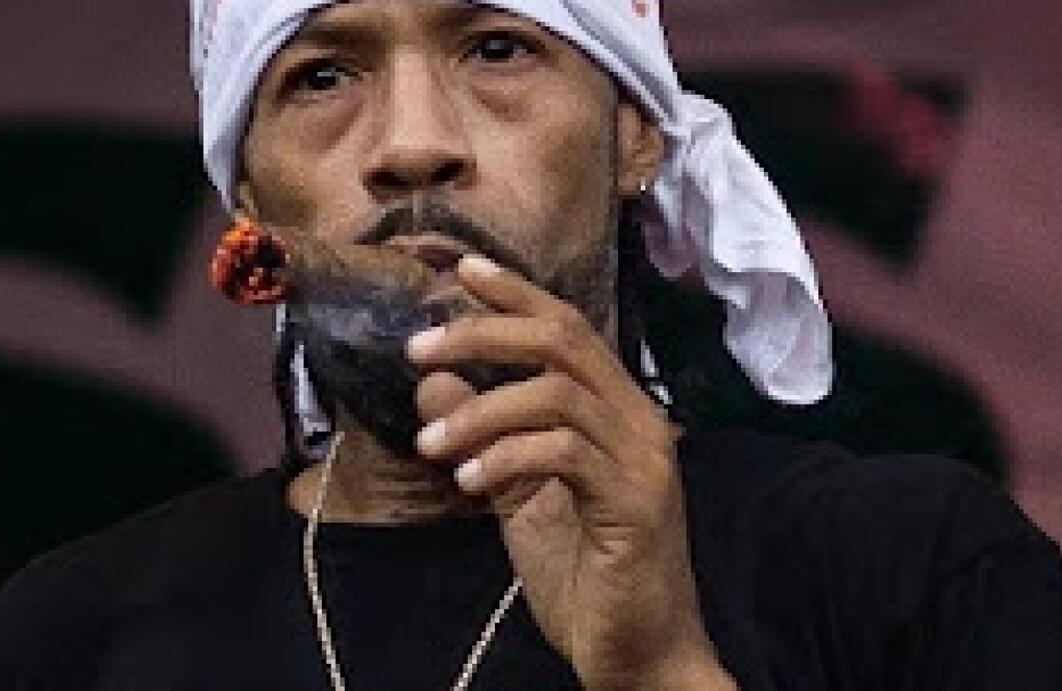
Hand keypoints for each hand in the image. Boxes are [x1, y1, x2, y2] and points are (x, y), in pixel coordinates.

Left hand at [408, 256, 734, 690]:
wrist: (638, 654)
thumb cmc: (584, 576)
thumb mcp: (518, 497)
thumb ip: (485, 438)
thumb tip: (434, 381)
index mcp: (615, 413)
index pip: (568, 328)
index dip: (515, 292)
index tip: (459, 270)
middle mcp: (639, 422)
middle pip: (563, 340)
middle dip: (483, 331)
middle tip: (417, 348)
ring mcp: (644, 459)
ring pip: (556, 393)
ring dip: (479, 410)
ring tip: (430, 445)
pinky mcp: (636, 502)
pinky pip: (561, 453)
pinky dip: (504, 457)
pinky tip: (466, 482)